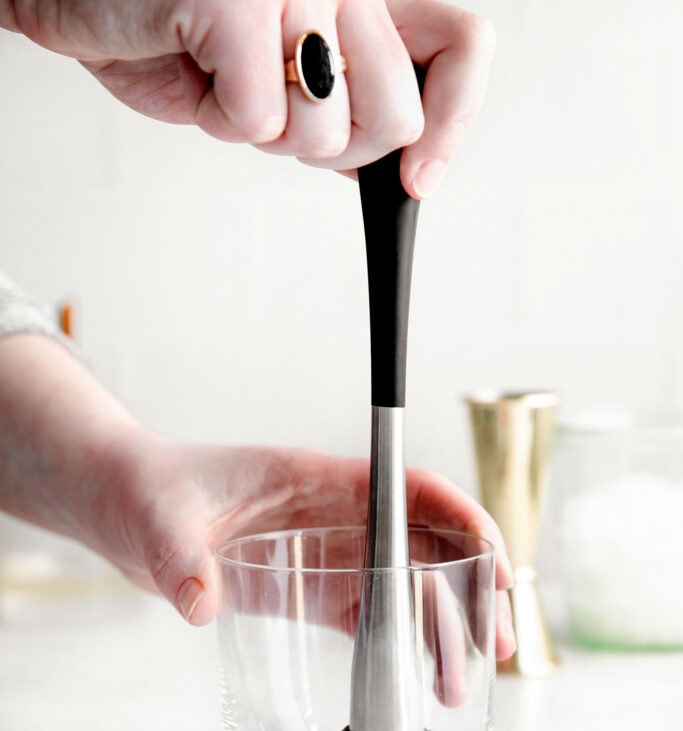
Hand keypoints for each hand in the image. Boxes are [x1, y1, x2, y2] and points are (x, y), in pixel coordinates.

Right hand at [6, 0, 494, 196]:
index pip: (462, 46)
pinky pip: (260, 125)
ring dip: (267, 133)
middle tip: (278, 108)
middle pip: (396, 116)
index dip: (453, 123)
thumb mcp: (282, 76)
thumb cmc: (177, 32)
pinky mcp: (242, 3)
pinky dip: (219, 121)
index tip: (419, 180)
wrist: (84, 0)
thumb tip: (400, 170)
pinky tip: (195, 71)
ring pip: (328, 132)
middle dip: (334, 146)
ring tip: (225, 78)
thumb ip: (347, 105)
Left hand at [88, 431, 515, 666]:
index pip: (411, 489)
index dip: (462, 519)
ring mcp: (327, 555)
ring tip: (454, 687)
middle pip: (426, 547)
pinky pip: (369, 619)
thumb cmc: (150, 490)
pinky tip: (413, 685)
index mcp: (319, 481)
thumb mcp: (161, 519)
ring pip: (405, 590)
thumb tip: (200, 603)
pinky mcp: (310, 591)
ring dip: (438, 633)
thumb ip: (182, 558)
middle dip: (469, 592)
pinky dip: (398, 650)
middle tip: (494, 645)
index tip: (497, 560)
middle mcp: (337, 517)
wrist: (127, 507)